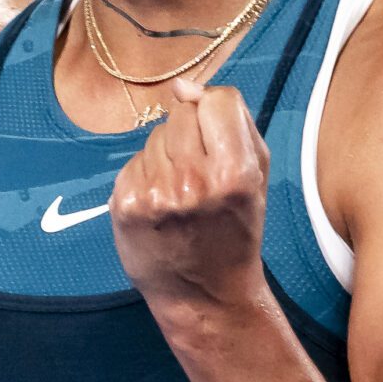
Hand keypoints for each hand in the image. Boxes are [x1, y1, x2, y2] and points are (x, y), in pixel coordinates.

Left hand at [112, 74, 274, 323]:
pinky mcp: (125, 204)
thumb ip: (233, 121)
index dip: (217, 113)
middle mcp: (193, 181)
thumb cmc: (235, 229)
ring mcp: (155, 194)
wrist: (204, 295)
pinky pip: (133, 162)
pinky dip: (145, 176)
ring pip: (154, 136)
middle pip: (182, 114)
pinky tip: (158, 204)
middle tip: (199, 175)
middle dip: (190, 135)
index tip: (218, 138)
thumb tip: (184, 86)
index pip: (218, 99)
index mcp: (235, 173)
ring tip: (179, 193)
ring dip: (166, 156)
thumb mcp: (257, 176)